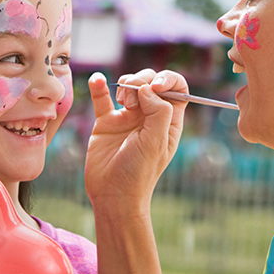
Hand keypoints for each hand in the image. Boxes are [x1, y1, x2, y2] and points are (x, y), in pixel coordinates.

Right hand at [84, 70, 187, 212]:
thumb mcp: (156, 142)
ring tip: (122, 103)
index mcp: (168, 121)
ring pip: (129, 86)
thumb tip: (147, 87)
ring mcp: (127, 118)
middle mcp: (149, 116)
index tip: (155, 85)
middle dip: (142, 81)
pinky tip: (97, 80)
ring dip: (125, 85)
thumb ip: (158, 111)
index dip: (168, 79)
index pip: (176, 89)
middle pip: (150, 82)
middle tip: (132, 101)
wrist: (112, 194)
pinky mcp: (106, 122)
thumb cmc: (139, 173)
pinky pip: (103, 98)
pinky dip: (99, 86)